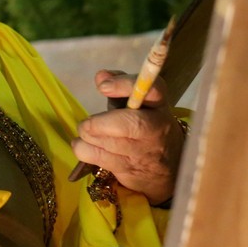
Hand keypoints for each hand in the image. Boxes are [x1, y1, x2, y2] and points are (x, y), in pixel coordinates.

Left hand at [71, 69, 185, 203]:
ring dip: (87, 136)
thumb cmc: (142, 127)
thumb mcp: (136, 103)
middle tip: (87, 123)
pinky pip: (97, 158)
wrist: (165, 168)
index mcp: (158, 105)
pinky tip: (86, 145)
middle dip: (99, 123)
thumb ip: (119, 85)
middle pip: (130, 125)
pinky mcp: (129, 170)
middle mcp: (156, 128)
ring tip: (87, 132)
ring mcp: (143, 152)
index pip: (151, 90)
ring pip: (109, 143)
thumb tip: (101, 76)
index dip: (125, 85)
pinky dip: (82, 149)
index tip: (102, 88)